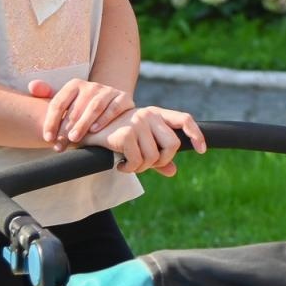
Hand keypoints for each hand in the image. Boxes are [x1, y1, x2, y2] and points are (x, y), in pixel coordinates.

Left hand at [30, 79, 135, 148]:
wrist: (112, 105)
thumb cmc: (83, 108)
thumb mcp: (66, 102)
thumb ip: (47, 94)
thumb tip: (32, 86)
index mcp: (74, 85)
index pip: (59, 103)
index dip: (51, 121)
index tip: (47, 138)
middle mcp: (91, 86)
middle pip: (75, 108)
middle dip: (66, 128)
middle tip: (60, 144)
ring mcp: (108, 91)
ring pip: (94, 107)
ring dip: (83, 124)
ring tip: (75, 139)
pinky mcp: (123, 98)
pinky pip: (113, 108)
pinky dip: (105, 119)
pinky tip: (95, 131)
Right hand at [84, 106, 205, 175]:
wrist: (83, 130)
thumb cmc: (113, 135)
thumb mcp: (137, 143)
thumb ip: (156, 156)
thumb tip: (173, 172)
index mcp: (156, 114)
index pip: (184, 119)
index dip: (195, 134)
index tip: (202, 150)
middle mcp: (149, 114)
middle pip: (173, 145)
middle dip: (161, 161)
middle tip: (144, 164)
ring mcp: (138, 122)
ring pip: (155, 157)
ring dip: (142, 168)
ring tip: (129, 164)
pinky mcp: (126, 134)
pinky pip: (138, 162)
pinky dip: (130, 170)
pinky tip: (120, 166)